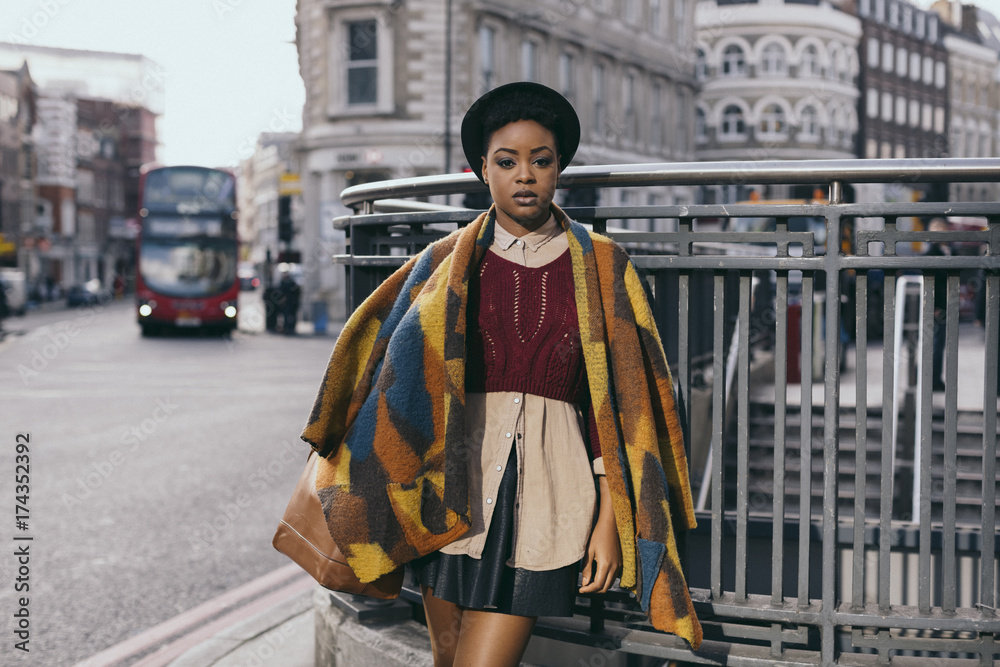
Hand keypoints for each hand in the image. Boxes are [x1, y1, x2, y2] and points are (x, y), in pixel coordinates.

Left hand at [579, 476, 621, 593]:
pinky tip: (597, 575)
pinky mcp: (620, 563)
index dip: (588, 590)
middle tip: (584, 587)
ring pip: (610, 584)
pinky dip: (606, 580)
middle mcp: (614, 567)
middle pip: (605, 588)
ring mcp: (619, 565)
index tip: (580, 589)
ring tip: (589, 583)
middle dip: (594, 590)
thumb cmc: (597, 536)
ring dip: (600, 586)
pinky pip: (614, 577)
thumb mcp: (589, 551)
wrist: (610, 525)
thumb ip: (587, 568)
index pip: (597, 585)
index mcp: (606, 565)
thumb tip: (585, 583)